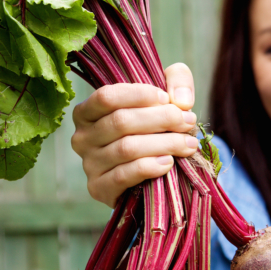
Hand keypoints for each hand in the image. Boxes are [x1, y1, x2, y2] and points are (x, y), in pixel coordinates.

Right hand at [71, 63, 197, 207]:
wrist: (150, 176)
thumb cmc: (154, 130)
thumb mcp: (165, 98)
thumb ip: (176, 81)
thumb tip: (181, 100)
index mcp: (88, 112)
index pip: (107, 97)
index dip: (139, 95)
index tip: (167, 99)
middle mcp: (82, 137)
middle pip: (121, 122)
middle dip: (161, 119)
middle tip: (188, 121)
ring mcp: (88, 164)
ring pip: (127, 148)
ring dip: (164, 144)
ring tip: (188, 144)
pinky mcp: (99, 188)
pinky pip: (124, 175)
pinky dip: (150, 167)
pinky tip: (168, 162)